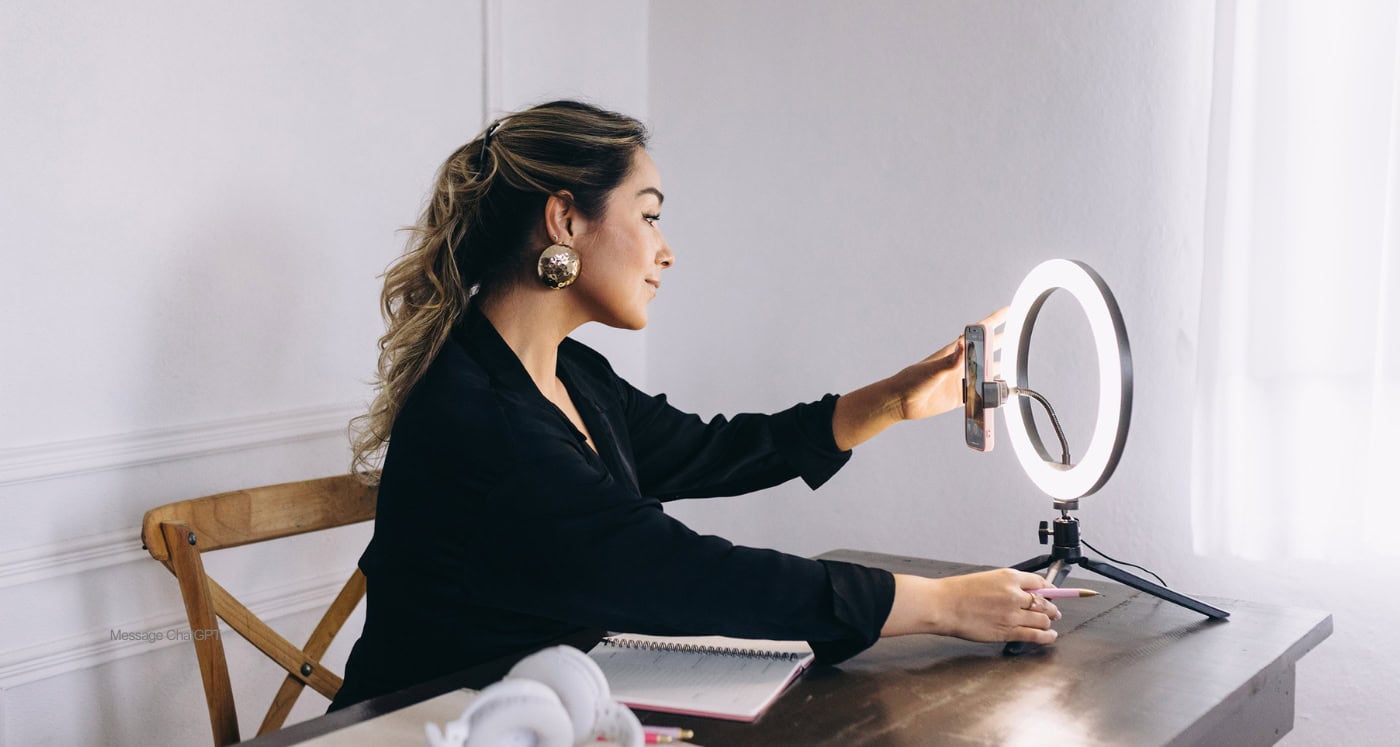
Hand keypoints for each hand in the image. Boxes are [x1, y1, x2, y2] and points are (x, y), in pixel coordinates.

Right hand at [882, 569, 1060, 643]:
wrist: (944, 605)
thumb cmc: (958, 592)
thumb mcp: (986, 578)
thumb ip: (1007, 585)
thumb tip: (1023, 593)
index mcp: (1009, 577)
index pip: (1040, 582)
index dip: (1049, 589)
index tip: (1052, 593)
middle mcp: (1015, 595)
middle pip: (1045, 602)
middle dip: (1052, 608)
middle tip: (1053, 611)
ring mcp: (1013, 614)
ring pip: (1043, 620)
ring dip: (1049, 622)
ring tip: (1050, 624)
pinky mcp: (1008, 631)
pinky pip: (1035, 635)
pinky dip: (1047, 636)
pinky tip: (1050, 636)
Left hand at [889, 306, 1006, 421]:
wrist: (901, 402)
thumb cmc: (912, 380)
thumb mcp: (932, 369)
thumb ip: (950, 360)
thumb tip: (963, 344)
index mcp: (954, 352)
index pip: (977, 333)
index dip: (993, 321)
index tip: (1008, 311)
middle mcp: (960, 364)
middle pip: (986, 350)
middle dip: (1002, 342)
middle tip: (1018, 336)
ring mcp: (962, 380)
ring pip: (986, 372)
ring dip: (998, 370)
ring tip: (1013, 365)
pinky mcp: (961, 397)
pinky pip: (981, 394)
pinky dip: (991, 393)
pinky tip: (999, 392)